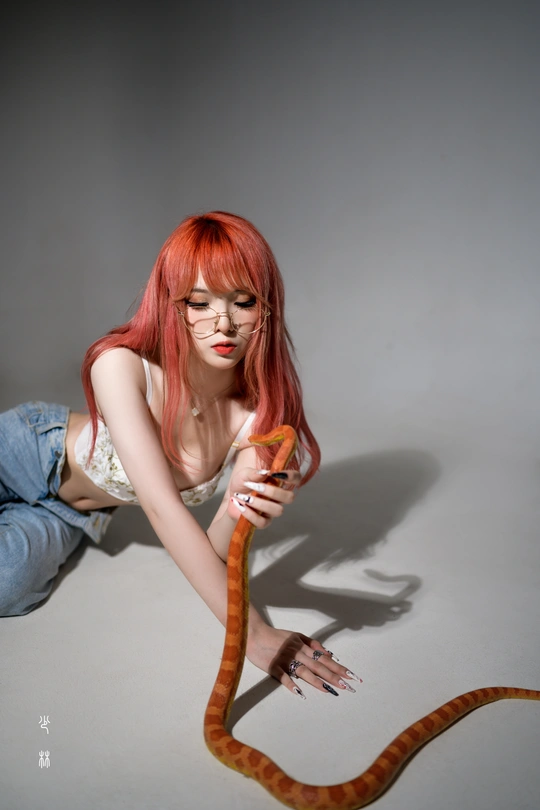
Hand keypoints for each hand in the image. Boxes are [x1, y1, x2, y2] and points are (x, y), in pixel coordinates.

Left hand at [227, 468, 300, 527]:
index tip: (276, 474)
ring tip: (243, 497)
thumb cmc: (242, 484)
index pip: (296, 479)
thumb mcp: (244, 475)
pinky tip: (240, 505)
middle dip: (273, 492)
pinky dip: (249, 513)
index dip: (292, 476)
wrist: (231, 498)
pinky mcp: (263, 522)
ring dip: (260, 503)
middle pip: (290, 497)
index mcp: (278, 483)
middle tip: (255, 486)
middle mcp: (279, 497)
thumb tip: (265, 472)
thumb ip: (254, 473)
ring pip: (277, 510)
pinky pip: (262, 522)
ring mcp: (272, 511)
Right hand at [246, 625, 361, 697]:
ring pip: (304, 671)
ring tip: (329, 690)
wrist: (254, 634)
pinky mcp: (273, 667)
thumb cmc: (276, 636)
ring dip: (317, 681)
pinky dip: (291, 684)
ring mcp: (285, 660)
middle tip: (347, 686)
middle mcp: (297, 652)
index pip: (324, 658)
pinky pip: (283, 677)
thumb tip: (330, 653)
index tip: (351, 676)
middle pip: (318, 666)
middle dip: (333, 676)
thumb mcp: (296, 636)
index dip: (338, 667)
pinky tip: (300, 692)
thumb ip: (313, 644)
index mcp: (303, 645)